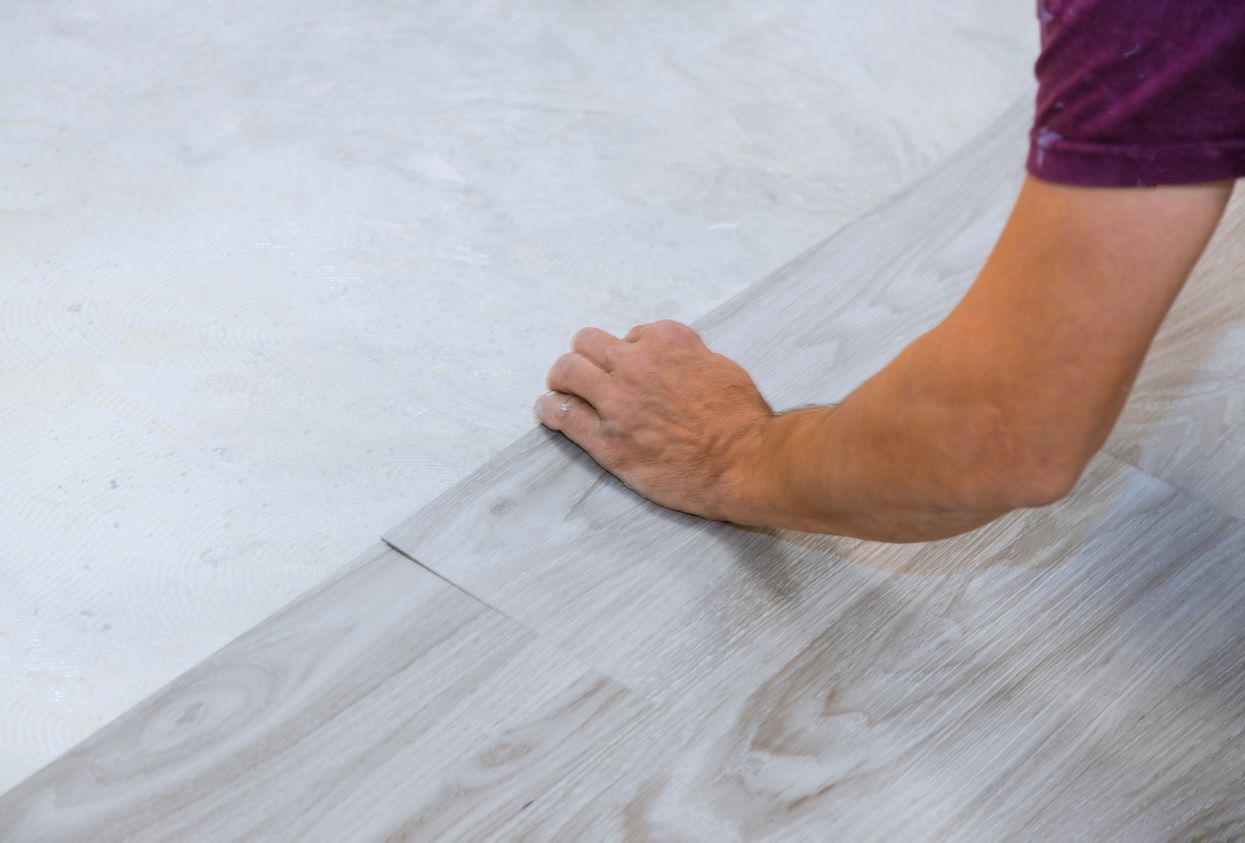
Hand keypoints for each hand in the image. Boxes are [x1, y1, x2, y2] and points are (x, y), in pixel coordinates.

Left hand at [534, 320, 773, 520]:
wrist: (746, 463)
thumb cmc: (743, 421)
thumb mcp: (722, 368)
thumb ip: (690, 358)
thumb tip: (675, 363)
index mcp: (668, 341)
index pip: (632, 335)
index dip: (630, 354)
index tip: (632, 371)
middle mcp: (637, 364)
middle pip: (587, 343)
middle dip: (585, 357)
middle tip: (584, 375)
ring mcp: (618, 402)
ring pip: (567, 371)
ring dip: (562, 380)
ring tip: (560, 390)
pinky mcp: (607, 440)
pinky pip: (562, 414)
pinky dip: (550, 409)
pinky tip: (547, 411)